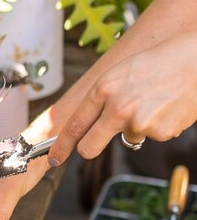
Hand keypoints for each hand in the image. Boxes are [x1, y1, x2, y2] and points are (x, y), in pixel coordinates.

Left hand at [48, 33, 196, 165]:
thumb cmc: (160, 61)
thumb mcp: (122, 71)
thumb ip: (104, 98)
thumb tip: (89, 124)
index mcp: (104, 88)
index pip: (75, 125)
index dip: (61, 146)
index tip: (54, 158)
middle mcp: (117, 107)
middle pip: (89, 148)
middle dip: (87, 150)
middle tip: (91, 146)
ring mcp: (138, 122)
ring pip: (126, 139)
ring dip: (135, 127)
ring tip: (152, 102)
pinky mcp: (159, 133)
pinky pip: (150, 137)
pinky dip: (156, 126)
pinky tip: (166, 107)